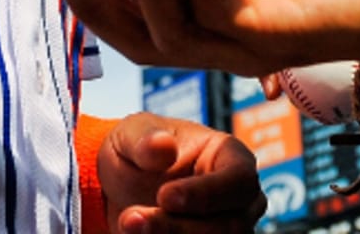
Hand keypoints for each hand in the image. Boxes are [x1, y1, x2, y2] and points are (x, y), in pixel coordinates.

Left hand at [98, 112, 265, 232]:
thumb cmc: (137, 150)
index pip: (239, 179)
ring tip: (129, 226)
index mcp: (229, 155)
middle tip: (132, 218)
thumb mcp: (133, 135)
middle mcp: (237, 198)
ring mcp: (227, 229)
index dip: (206, 193)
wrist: (120, 185)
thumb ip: (146, 140)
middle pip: (231, 225)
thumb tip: (163, 145)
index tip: (164, 197)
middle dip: (178, 227)